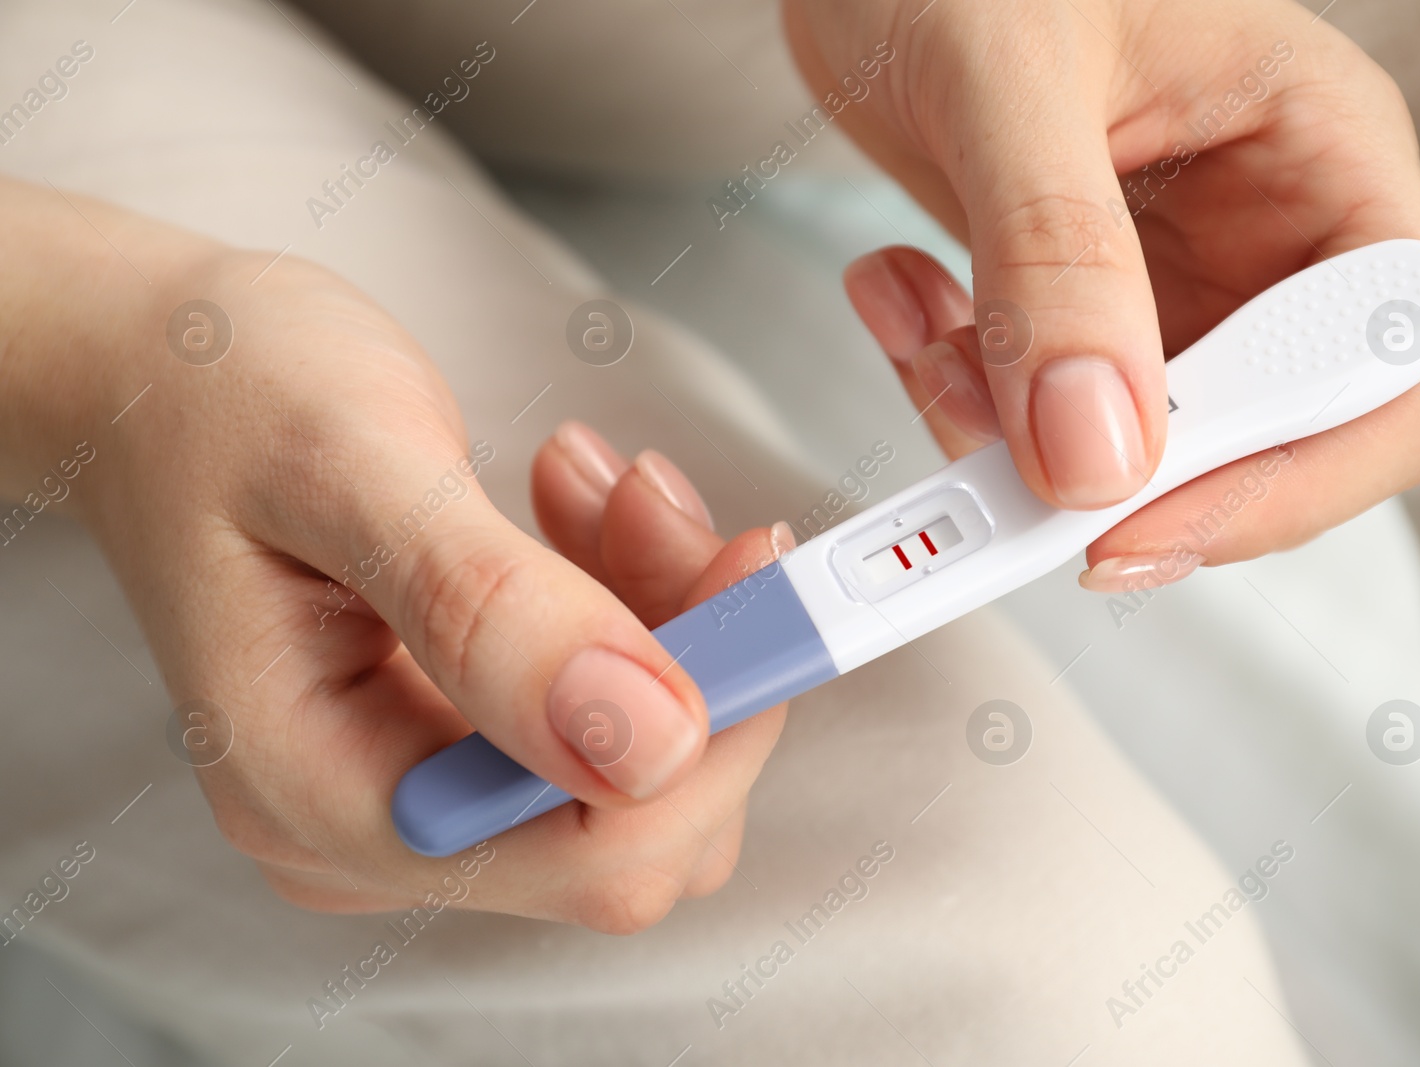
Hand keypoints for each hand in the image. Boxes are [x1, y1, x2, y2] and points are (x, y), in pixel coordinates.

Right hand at [2, 176, 784, 929]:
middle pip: (634, 823)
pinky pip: (607, 711)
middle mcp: (373, 828)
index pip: (587, 856)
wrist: (161, 372)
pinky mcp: (457, 735)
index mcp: (321, 794)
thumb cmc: (222, 395)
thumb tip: (651, 744)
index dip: (710, 738)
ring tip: (607, 485)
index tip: (760, 584)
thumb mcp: (353, 467)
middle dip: (694, 659)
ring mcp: (418, 787)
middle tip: (666, 505)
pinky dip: (636, 606)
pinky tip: (589, 512)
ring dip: (670, 617)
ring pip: (640, 763)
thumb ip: (495, 611)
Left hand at [786, 0, 1419, 588]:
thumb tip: (1098, 452)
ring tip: (920, 333)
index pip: (1399, 367)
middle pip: (1263, 439)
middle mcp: (1263, 231)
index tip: (1144, 511)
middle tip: (998, 471)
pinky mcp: (1075, 308)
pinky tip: (902, 295)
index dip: (1297, 474)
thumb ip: (1055, 255)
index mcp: (1318, 149)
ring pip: (1129, 449)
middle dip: (1120, 474)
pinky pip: (1032, 414)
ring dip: (1004, 434)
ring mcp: (1168, 280)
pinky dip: (954, 387)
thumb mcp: (1009, 76)